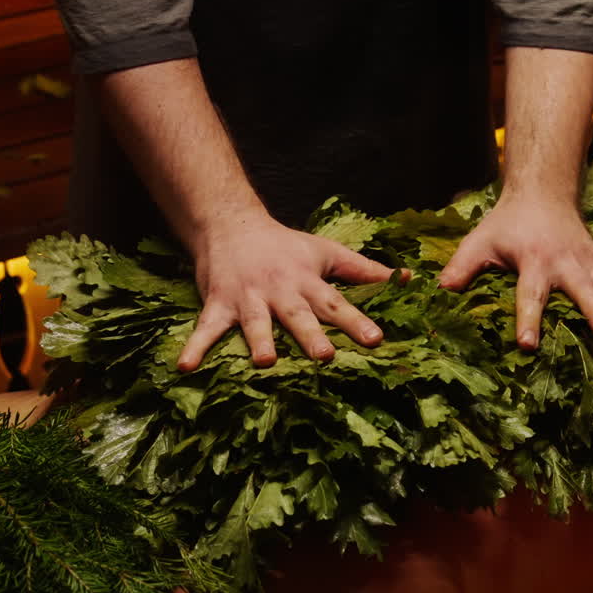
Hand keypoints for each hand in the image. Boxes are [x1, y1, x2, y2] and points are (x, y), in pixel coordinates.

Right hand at [178, 216, 393, 370]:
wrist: (231, 225)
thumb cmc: (284, 246)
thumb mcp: (326, 253)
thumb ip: (364, 270)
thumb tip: (407, 278)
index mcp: (308, 282)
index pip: (336, 304)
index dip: (356, 321)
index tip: (376, 339)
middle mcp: (280, 291)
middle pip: (298, 316)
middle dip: (310, 336)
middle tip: (325, 356)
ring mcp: (247, 298)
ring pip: (255, 323)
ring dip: (259, 342)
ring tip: (265, 363)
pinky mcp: (218, 304)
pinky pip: (206, 329)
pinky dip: (195, 347)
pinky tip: (185, 367)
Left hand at [439, 193, 592, 349]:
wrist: (543, 191)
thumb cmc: (507, 223)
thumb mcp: (480, 240)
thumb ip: (462, 265)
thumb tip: (440, 289)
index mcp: (535, 262)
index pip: (529, 296)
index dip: (527, 320)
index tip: (527, 345)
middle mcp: (567, 265)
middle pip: (584, 293)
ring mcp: (590, 265)